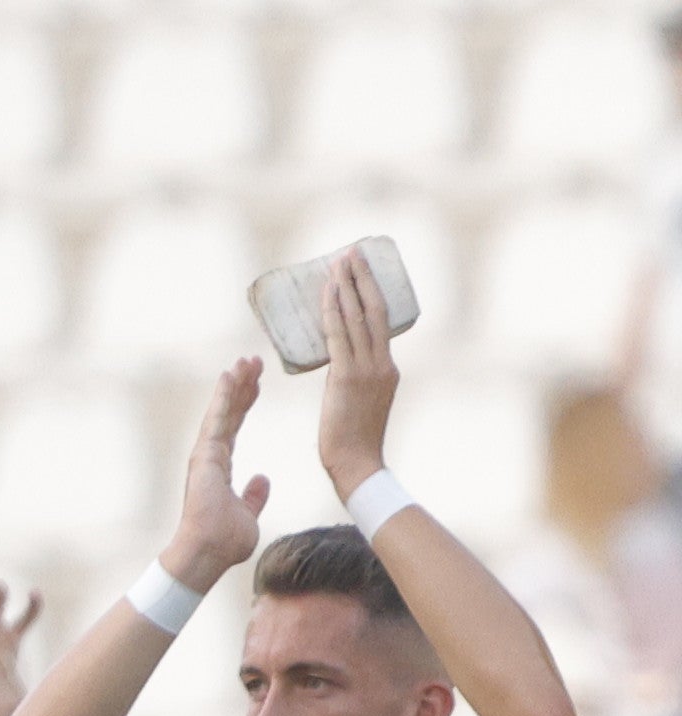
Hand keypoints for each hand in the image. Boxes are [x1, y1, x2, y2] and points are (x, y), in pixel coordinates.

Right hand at [169, 356, 267, 590]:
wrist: (208, 553)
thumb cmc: (224, 540)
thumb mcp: (248, 513)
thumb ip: (254, 495)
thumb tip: (262, 479)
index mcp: (220, 466)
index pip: (234, 426)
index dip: (245, 402)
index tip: (256, 381)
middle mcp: (210, 456)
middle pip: (229, 413)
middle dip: (241, 386)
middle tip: (252, 360)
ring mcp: (205, 455)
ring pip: (222, 411)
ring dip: (234, 384)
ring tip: (245, 360)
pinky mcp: (204, 456)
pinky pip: (217, 421)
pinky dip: (223, 398)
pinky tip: (230, 376)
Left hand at [310, 243, 404, 497]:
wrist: (357, 463)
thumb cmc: (353, 439)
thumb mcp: (363, 401)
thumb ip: (356, 378)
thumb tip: (340, 363)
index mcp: (388, 369)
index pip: (381, 321)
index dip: (371, 292)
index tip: (362, 269)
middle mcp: (384, 364)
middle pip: (374, 311)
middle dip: (362, 279)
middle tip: (351, 252)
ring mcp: (368, 369)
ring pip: (358, 318)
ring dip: (347, 287)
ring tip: (338, 262)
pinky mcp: (348, 377)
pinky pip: (339, 337)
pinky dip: (333, 312)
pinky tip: (327, 292)